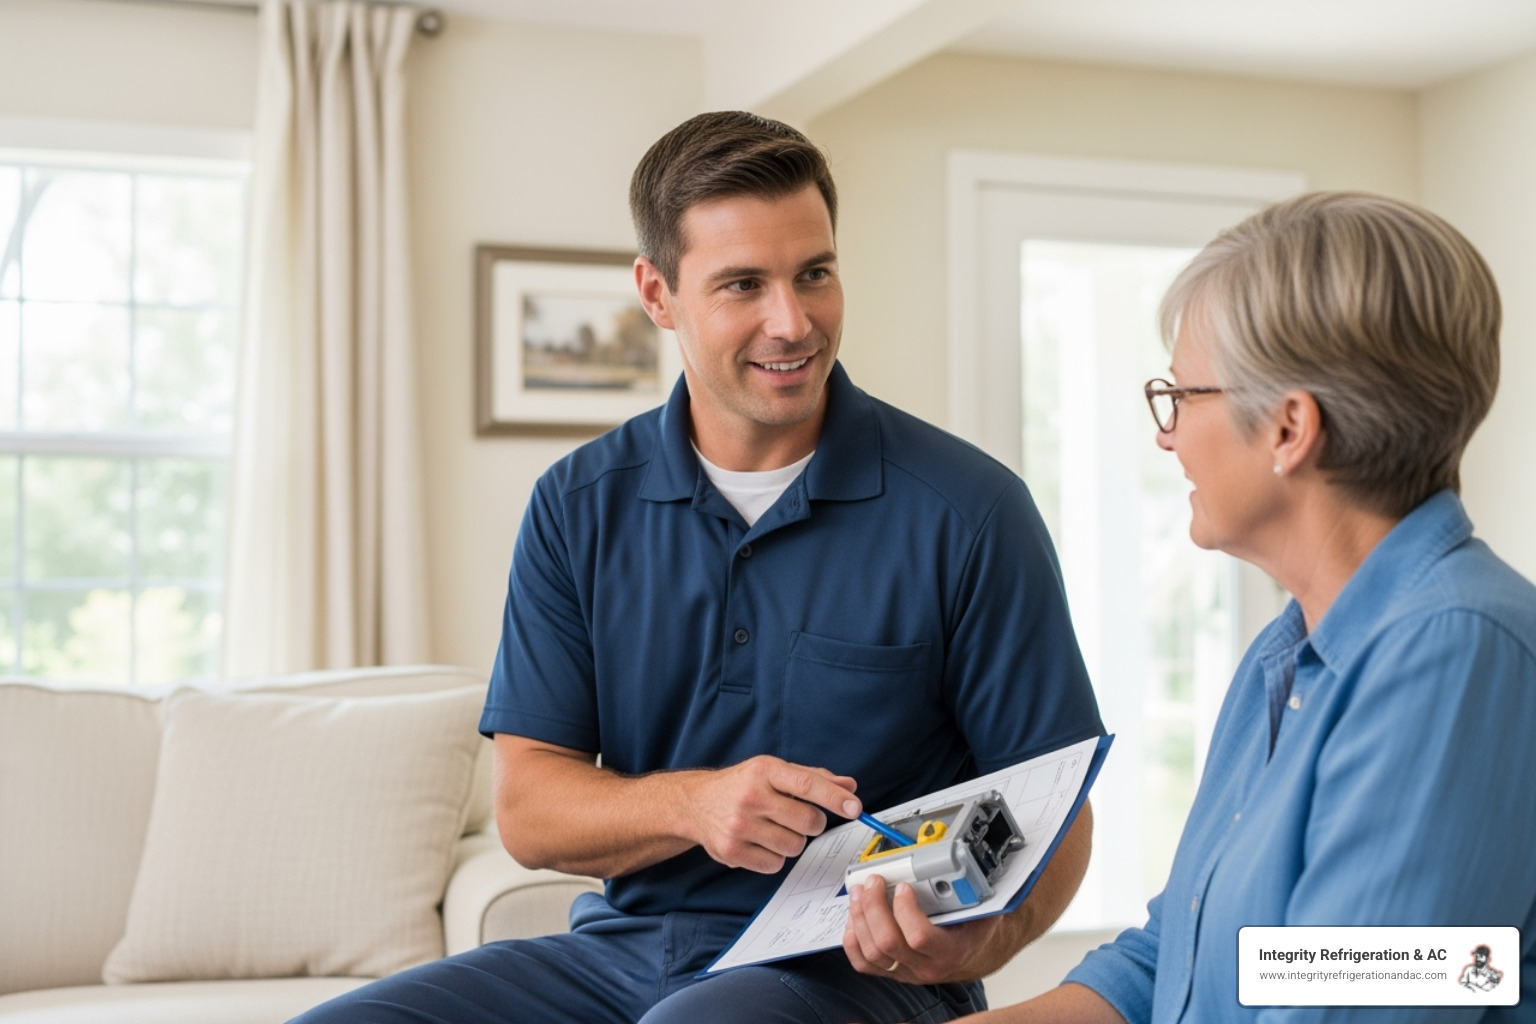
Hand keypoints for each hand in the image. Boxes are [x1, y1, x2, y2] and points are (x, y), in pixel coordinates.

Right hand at [678, 756, 859, 872]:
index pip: (807, 784)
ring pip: (794, 846)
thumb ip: (812, 778)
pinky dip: (774, 856)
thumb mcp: (773, 771)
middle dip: (813, 823)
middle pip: (807, 821)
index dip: (835, 798)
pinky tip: (760, 842)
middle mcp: (750, 796)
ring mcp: (739, 825)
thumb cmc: (742, 785)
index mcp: (764, 770)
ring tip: (773, 828)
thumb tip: (849, 786)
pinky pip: (775, 864)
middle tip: (800, 818)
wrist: (695, 804)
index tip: (855, 808)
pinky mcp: (732, 851)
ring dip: (792, 841)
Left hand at [843, 875, 1004, 984]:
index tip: (903, 886)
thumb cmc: (973, 930)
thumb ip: (969, 890)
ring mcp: (906, 971)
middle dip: (874, 906)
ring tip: (859, 892)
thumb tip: (959, 864)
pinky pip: (863, 963)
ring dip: (859, 917)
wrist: (973, 955)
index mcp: (950, 950)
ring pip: (871, 952)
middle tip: (873, 881)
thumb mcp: (980, 909)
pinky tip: (855, 916)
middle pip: (888, 942)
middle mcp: (926, 966)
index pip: (920, 937)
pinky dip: (852, 938)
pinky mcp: (891, 972)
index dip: (905, 910)